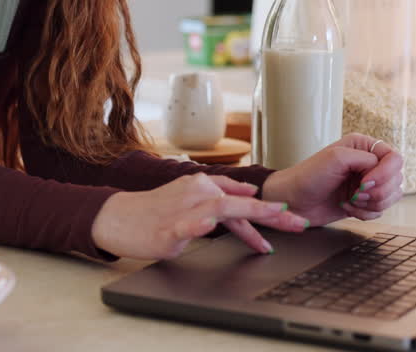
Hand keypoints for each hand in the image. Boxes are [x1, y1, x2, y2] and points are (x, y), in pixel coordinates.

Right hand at [91, 174, 309, 259]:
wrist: (117, 217)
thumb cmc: (154, 210)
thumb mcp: (188, 197)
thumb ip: (220, 194)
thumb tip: (251, 190)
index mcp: (202, 186)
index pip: (242, 198)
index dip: (270, 208)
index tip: (296, 217)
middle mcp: (196, 194)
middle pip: (240, 202)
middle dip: (272, 213)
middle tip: (298, 223)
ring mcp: (182, 211)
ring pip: (220, 209)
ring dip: (249, 215)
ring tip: (273, 217)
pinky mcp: (169, 229)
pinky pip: (188, 225)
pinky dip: (200, 224)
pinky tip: (210, 225)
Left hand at [260, 133, 404, 227]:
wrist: (293, 201)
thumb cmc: (307, 177)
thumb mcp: (335, 158)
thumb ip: (365, 159)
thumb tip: (382, 171)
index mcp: (363, 147)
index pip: (394, 158)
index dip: (385, 174)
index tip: (364, 182)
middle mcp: (368, 164)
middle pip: (397, 179)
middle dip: (378, 192)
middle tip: (355, 193)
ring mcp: (367, 184)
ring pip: (392, 197)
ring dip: (372, 203)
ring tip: (350, 199)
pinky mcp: (364, 202)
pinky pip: (381, 211)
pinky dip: (365, 213)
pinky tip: (347, 207)